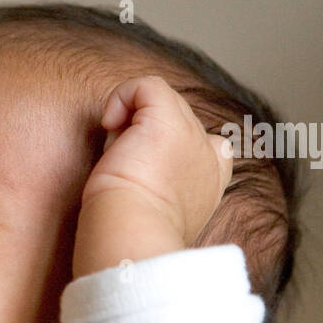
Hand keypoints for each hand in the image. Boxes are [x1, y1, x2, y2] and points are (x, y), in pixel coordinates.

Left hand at [73, 76, 234, 276]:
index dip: (175, 145)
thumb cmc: (130, 234)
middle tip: (123, 172)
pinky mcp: (167, 120)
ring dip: (129, 124)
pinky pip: (146, 85)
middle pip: (172, 120)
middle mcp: (209, 154)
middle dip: (141, 137)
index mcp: (213, 180)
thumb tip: (131, 160)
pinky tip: (109, 124)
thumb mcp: (156, 210)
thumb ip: (159, 185)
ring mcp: (192, 134)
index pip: (209, 144)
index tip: (148, 172)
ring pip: (157, 103)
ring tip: (117, 156)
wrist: (131, 237)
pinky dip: (121, 96)